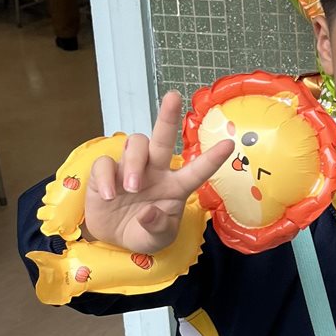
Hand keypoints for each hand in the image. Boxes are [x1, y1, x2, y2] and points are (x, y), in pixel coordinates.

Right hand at [83, 91, 232, 254]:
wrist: (113, 239)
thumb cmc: (144, 232)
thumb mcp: (158, 239)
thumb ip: (158, 228)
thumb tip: (148, 211)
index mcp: (175, 186)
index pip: (196, 170)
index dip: (212, 159)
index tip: (229, 145)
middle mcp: (155, 171)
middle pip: (162, 138)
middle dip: (167, 116)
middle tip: (173, 96)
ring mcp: (130, 169)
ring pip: (135, 144)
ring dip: (134, 162)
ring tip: (132, 188)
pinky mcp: (105, 173)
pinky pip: (105, 164)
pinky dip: (107, 178)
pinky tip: (108, 195)